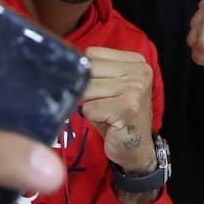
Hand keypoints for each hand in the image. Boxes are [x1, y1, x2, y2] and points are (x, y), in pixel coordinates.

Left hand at [80, 47, 156, 173]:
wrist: (137, 149)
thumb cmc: (118, 117)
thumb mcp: (110, 87)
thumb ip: (95, 71)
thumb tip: (64, 65)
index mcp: (136, 61)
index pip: (93, 54)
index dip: (86, 72)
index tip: (97, 87)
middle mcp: (139, 72)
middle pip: (89, 70)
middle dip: (86, 89)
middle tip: (100, 103)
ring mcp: (135, 89)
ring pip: (88, 89)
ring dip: (89, 105)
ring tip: (105, 112)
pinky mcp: (127, 108)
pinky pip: (90, 108)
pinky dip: (92, 117)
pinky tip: (107, 121)